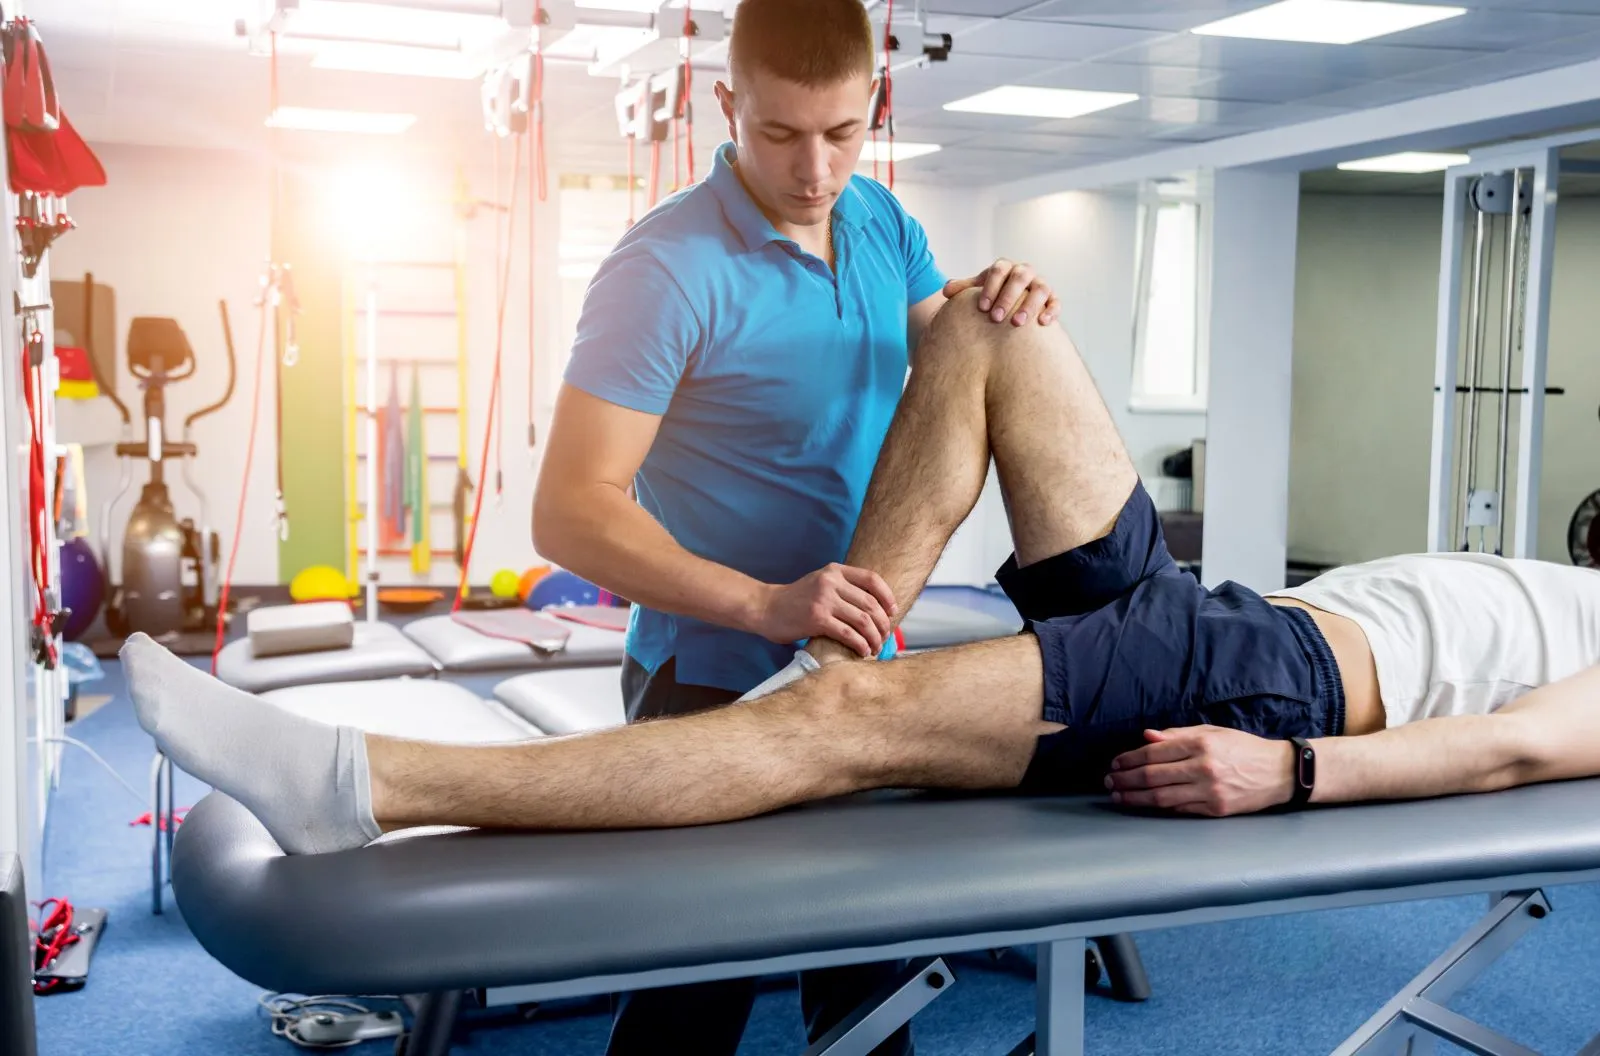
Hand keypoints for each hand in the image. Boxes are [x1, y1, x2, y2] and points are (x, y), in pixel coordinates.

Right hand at [755, 564, 897, 658]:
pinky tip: (862, 652)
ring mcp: (824, 600)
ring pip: (863, 620)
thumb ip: (843, 589)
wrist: (765, 608)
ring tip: (875, 647)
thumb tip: (875, 609)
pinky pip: (848, 634)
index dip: (887, 597)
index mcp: (834, 571)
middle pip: (871, 604)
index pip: (872, 579)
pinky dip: (860, 645)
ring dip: (874, 637)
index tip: (892, 612)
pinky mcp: (817, 619)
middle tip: (884, 637)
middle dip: (882, 624)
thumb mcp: (820, 583)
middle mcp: (831, 582)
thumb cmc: (795, 601)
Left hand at [943, 258, 1058, 326]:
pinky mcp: (1052, 298)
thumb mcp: (977, 290)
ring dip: (1029, 305)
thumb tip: (946, 291)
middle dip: (1008, 297)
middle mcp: (1024, 272)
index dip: (990, 287)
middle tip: (995, 318)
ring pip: (1040, 289)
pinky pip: (1055, 302)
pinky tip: (1043, 323)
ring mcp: (1039, 284)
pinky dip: (1051, 310)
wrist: (1010, 302)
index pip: (998, 271)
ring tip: (1017, 323)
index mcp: (1005, 267)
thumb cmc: (991, 295)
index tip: (982, 308)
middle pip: (1019, 277)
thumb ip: (963, 289)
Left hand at [1104, 726, 1295, 816]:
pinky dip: (1158, 807)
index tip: (1115, 763)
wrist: (1280, 772)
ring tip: (1118, 796)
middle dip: (1125, 779)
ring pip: (1161, 797)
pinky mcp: (1215, 809)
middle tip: (1109, 781)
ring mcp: (1209, 791)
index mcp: (1201, 744)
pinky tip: (1143, 805)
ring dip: (1134, 797)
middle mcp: (1203, 768)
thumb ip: (1177, 735)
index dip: (1129, 759)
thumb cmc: (1243, 748)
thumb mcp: (1213, 732)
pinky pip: (1179, 809)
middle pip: (1152, 776)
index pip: (1154, 753)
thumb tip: (1146, 736)